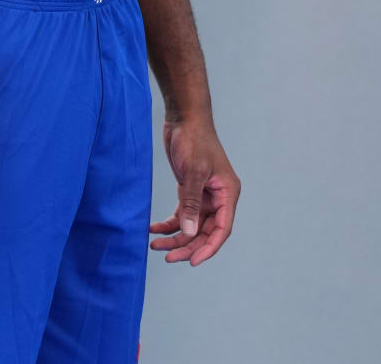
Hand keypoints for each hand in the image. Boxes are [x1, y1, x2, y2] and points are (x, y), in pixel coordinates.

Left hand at [149, 115, 238, 265]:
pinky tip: (153, 229)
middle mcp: (218, 197)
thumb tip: (188, 231)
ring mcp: (203, 195)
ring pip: (191, 226)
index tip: (192, 262)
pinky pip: (181, 215)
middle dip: (187, 246)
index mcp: (227, 193)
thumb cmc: (194, 139)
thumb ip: (191, 203)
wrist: (184, 118)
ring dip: (175, 238)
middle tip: (167, 257)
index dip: (209, 248)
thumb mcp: (193, 172)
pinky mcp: (189, 191)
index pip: (222, 229)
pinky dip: (168, 224)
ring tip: (155, 246)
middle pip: (205, 232)